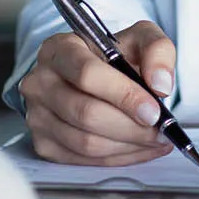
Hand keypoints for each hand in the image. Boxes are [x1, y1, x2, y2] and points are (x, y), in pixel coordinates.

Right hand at [19, 20, 177, 165]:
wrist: (89, 74)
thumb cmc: (111, 56)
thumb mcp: (138, 38)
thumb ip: (157, 50)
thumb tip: (160, 83)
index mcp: (60, 48)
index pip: (87, 74)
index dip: (124, 95)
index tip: (153, 110)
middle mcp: (41, 81)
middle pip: (86, 113)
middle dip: (131, 128)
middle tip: (160, 131)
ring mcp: (37, 114)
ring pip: (85, 142)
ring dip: (128, 146)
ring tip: (155, 140)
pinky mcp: (43, 142)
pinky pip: (84, 159)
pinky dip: (118, 158)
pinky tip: (138, 148)